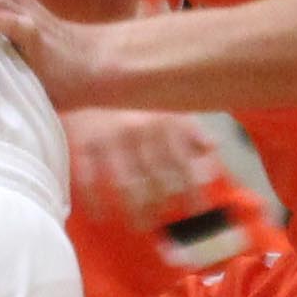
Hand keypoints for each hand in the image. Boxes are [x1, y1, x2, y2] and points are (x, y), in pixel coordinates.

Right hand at [63, 106, 216, 223]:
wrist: (87, 71)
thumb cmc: (133, 94)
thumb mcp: (167, 103)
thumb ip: (190, 128)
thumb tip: (212, 148)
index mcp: (163, 122)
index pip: (183, 164)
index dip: (192, 190)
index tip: (197, 211)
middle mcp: (139, 132)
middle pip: (155, 181)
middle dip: (161, 207)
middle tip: (162, 224)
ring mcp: (109, 139)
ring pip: (125, 185)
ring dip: (134, 210)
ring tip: (139, 225)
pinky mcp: (83, 143)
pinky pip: (89, 179)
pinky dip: (95, 201)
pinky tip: (101, 216)